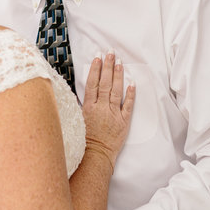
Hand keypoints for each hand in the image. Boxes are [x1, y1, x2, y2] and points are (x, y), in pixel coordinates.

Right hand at [81, 51, 134, 167]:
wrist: (95, 157)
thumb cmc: (83, 141)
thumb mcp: (77, 121)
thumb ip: (80, 106)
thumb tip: (79, 94)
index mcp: (88, 108)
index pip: (93, 84)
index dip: (96, 70)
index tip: (98, 58)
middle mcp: (101, 108)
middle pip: (105, 83)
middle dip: (108, 67)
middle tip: (111, 53)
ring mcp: (113, 114)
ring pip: (116, 91)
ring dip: (118, 76)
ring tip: (120, 63)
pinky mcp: (124, 122)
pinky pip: (128, 106)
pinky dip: (131, 95)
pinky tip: (132, 83)